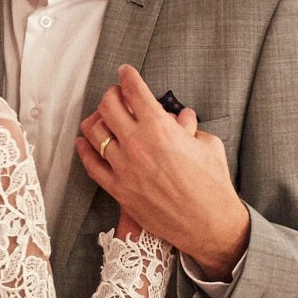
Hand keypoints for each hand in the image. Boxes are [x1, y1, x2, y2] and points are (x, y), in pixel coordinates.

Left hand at [75, 65, 250, 278]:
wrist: (208, 224)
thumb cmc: (213, 184)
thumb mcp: (207, 144)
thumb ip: (190, 127)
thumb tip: (181, 118)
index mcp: (160, 128)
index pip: (134, 91)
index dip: (127, 76)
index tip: (125, 72)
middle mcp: (137, 144)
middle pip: (108, 106)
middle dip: (111, 94)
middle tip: (116, 94)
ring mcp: (124, 167)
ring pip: (94, 132)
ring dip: (96, 119)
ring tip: (102, 117)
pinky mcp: (118, 189)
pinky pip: (91, 165)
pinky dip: (85, 150)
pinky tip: (84, 143)